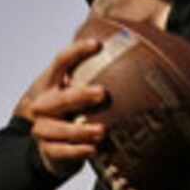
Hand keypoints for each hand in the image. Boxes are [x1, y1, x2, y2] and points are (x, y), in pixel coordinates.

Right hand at [14, 36, 110, 177]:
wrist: (52, 146)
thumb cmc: (74, 112)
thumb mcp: (81, 91)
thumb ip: (102, 72)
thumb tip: (146, 38)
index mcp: (52, 83)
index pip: (61, 61)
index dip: (77, 51)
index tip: (98, 44)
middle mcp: (44, 104)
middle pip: (60, 97)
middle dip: (80, 95)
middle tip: (102, 93)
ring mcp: (43, 127)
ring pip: (57, 128)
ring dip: (80, 130)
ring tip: (103, 130)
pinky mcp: (48, 150)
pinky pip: (60, 151)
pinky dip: (76, 151)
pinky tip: (93, 149)